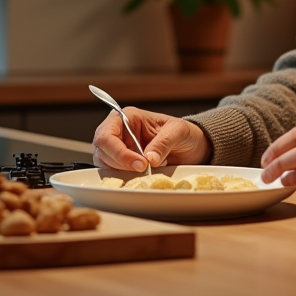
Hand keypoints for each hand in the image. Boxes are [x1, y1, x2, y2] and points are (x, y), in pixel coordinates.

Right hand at [92, 107, 211, 171]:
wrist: (193, 147)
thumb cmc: (184, 133)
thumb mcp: (178, 132)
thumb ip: (163, 142)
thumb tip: (149, 158)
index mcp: (128, 117)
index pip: (107, 134)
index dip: (118, 151)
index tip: (139, 163)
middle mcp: (119, 132)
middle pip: (102, 150)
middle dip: (120, 163)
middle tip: (143, 170)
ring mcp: (119, 149)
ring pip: (105, 164)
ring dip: (122, 172)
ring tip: (144, 172)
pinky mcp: (122, 165)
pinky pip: (113, 174)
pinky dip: (123, 178)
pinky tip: (139, 178)